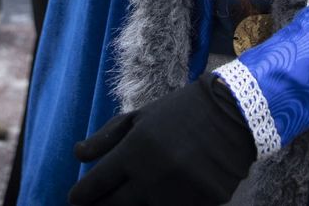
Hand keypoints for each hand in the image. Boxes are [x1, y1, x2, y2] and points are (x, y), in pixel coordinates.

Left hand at [70, 73, 255, 205]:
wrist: (233, 112)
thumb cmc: (180, 112)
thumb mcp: (140, 117)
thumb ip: (106, 138)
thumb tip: (76, 156)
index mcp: (135, 151)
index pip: (97, 184)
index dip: (82, 195)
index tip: (75, 199)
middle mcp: (154, 177)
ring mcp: (180, 194)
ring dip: (137, 205)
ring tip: (137, 192)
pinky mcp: (204, 204)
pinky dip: (169, 204)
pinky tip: (168, 192)